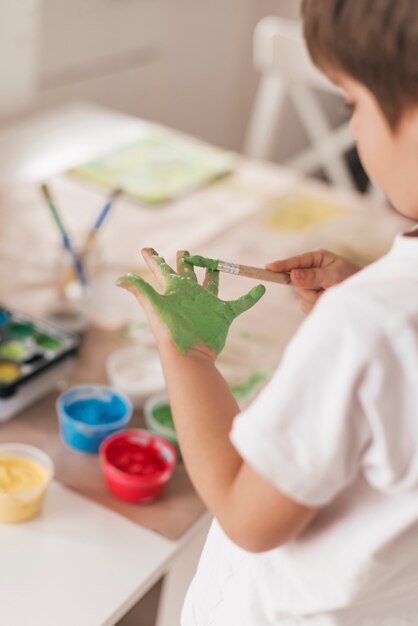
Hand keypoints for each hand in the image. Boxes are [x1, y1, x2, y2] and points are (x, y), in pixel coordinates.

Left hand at [116, 248, 265, 358]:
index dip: (154, 259)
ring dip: (213, 273)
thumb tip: (119, 279)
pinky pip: (240, 304)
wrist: (190, 354)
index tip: (146, 249)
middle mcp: (189, 295)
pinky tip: (260, 289)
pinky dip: (251, 298)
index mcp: (173, 290)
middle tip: (184, 250)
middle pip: (187, 273)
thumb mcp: (154, 306)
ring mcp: (207, 304)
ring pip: (211, 283)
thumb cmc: (170, 331)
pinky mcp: (223, 314)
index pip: (162, 270)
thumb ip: (140, 289)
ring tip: (214, 263)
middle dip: (185, 261)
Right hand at [266, 250, 360, 313]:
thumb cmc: (353, 279)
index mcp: (316, 259)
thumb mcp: (334, 275)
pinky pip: (306, 306)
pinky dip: (317, 306)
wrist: (364, 295)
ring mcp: (310, 285)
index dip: (281, 265)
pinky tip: (327, 302)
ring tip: (331, 295)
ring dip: (316, 300)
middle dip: (309, 290)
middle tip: (326, 291)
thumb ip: (313, 276)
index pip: (295, 262)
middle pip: (295, 283)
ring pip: (301, 296)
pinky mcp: (311, 298)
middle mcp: (310, 271)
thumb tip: (292, 275)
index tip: (268, 268)